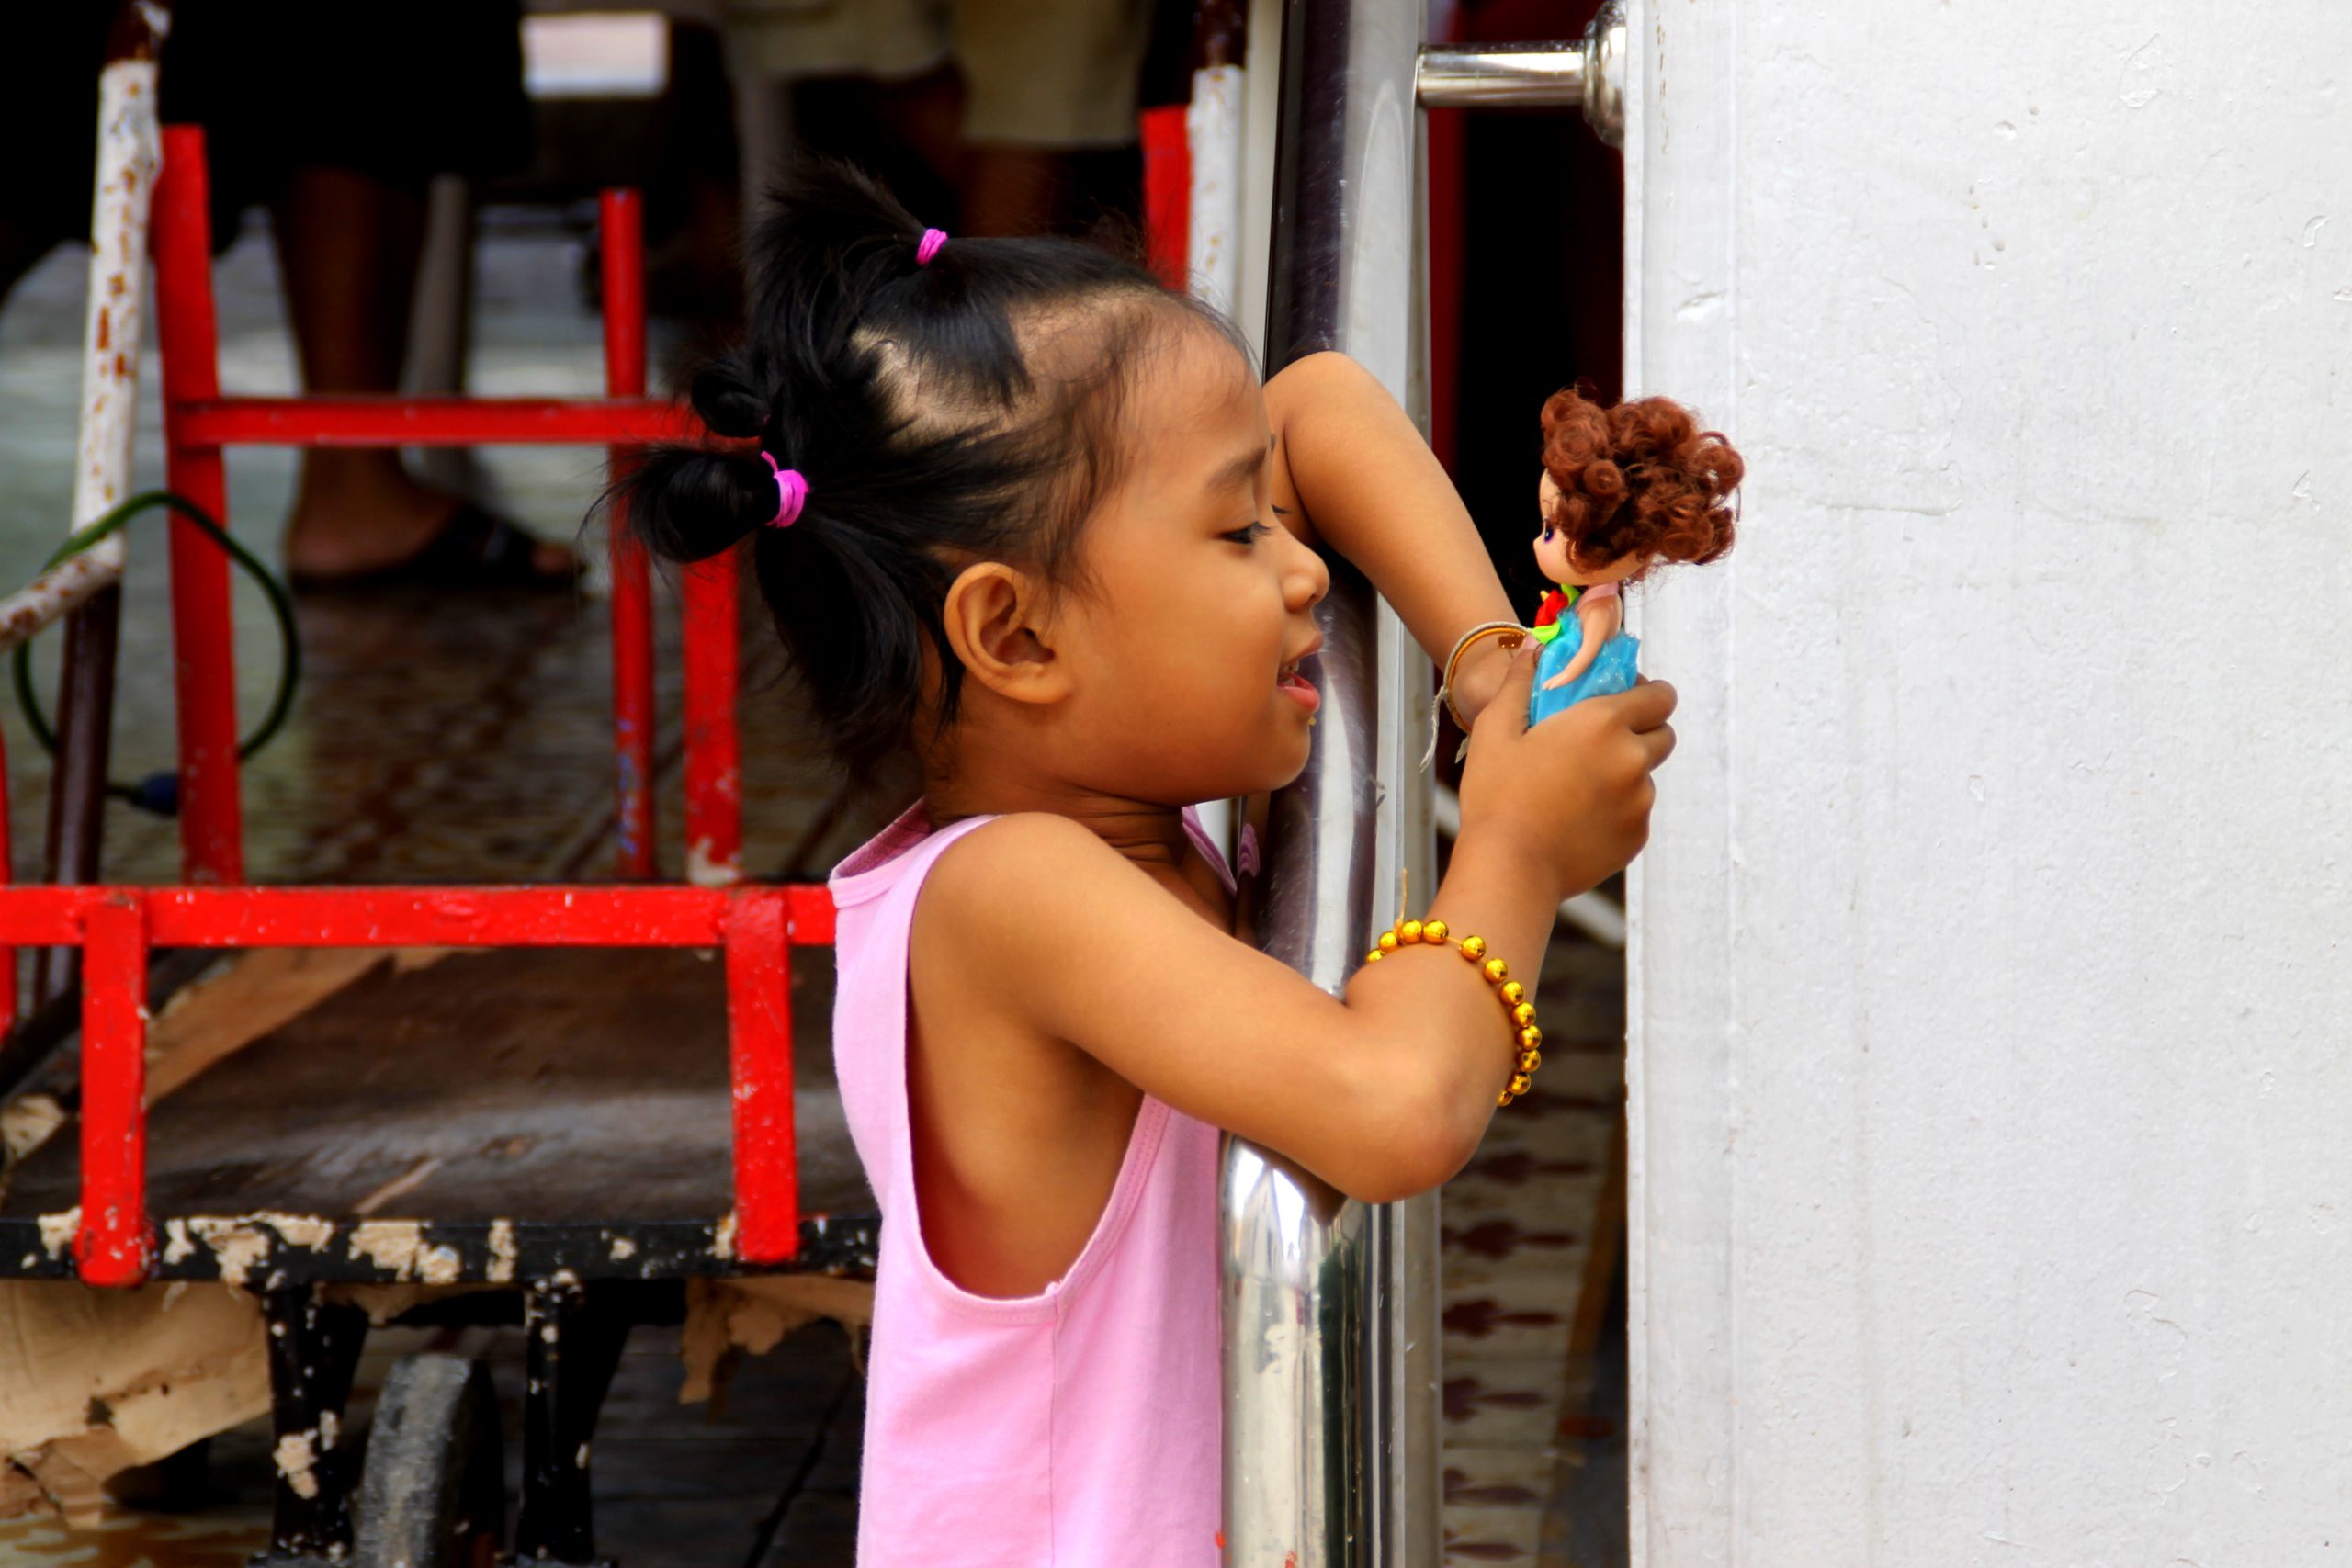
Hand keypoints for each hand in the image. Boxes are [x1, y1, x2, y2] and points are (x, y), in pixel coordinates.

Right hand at [1454, 640, 1675, 899]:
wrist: (1509, 869)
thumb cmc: (1496, 794)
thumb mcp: (1495, 729)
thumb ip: (1520, 682)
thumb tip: (1534, 648)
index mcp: (1603, 723)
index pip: (1660, 695)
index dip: (1646, 693)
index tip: (1623, 698)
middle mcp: (1633, 759)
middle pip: (1663, 734)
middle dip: (1641, 731)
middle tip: (1601, 741)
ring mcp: (1639, 801)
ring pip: (1646, 776)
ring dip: (1624, 773)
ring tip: (1579, 786)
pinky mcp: (1636, 836)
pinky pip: (1635, 812)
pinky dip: (1617, 809)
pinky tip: (1578, 817)